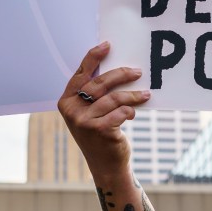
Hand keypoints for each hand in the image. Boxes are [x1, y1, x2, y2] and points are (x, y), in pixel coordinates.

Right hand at [57, 42, 149, 177]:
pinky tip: (132, 114)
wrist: (106, 165)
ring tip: (145, 95)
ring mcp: (84, 121)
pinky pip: (121, 111)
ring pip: (114, 98)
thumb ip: (94, 95)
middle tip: (137, 72)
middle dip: (121, 75)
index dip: (93, 57)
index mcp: (66, 102)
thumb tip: (115, 68)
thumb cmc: (100, 133)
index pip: (80, 74)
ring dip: (133, 95)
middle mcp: (71, 111)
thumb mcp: (90, 113)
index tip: (107, 45)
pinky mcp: (99, 130)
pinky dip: (130, 111)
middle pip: (100, 83)